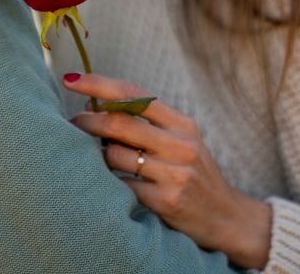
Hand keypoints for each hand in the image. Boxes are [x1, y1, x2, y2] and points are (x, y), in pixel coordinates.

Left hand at [64, 72, 271, 269]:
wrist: (227, 218)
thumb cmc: (194, 172)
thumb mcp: (181, 140)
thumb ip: (146, 121)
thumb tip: (95, 104)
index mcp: (182, 123)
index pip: (133, 94)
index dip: (98, 84)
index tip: (72, 80)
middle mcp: (180, 145)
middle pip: (119, 123)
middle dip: (88, 121)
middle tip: (73, 123)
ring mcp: (174, 174)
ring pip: (114, 155)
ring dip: (98, 156)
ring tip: (100, 158)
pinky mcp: (165, 202)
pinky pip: (121, 185)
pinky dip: (110, 182)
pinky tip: (113, 185)